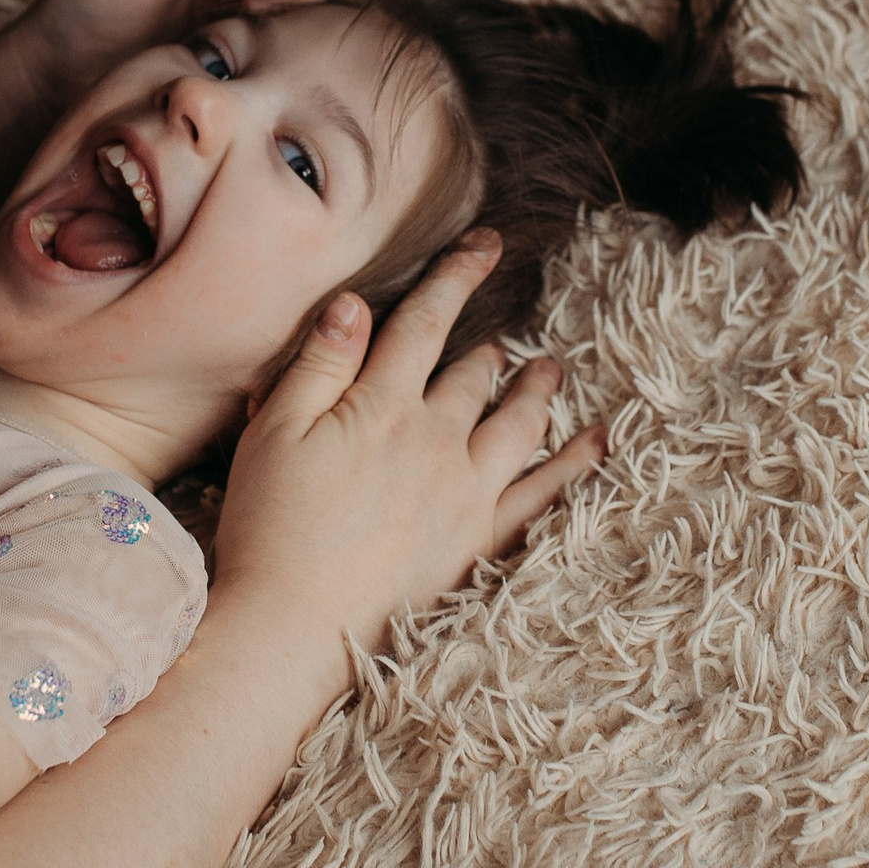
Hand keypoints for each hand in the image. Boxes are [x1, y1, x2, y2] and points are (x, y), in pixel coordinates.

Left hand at [0, 0, 316, 115]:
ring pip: (291, 24)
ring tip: (255, 36)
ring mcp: (232, 35)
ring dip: (289, 26)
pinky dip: (275, 65)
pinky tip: (253, 69)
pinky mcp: (227, 80)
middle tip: (261, 7)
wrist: (51, 77)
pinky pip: (271, 68)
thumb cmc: (85, 3)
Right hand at [211, 230, 606, 664]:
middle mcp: (435, 440)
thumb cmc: (270, 525)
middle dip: (490, 347)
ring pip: (517, 424)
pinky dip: (576, 464)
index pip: (423, 324)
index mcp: (380, 406)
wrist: (295, 624)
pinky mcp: (480, 541)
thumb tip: (353, 305)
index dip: (455, 278)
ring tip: (552, 371)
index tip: (484, 244)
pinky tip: (598, 445)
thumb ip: (317, 365)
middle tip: (505, 336)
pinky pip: (544, 494)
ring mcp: (466, 492)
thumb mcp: (273, 432)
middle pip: (473, 375)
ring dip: (536, 391)